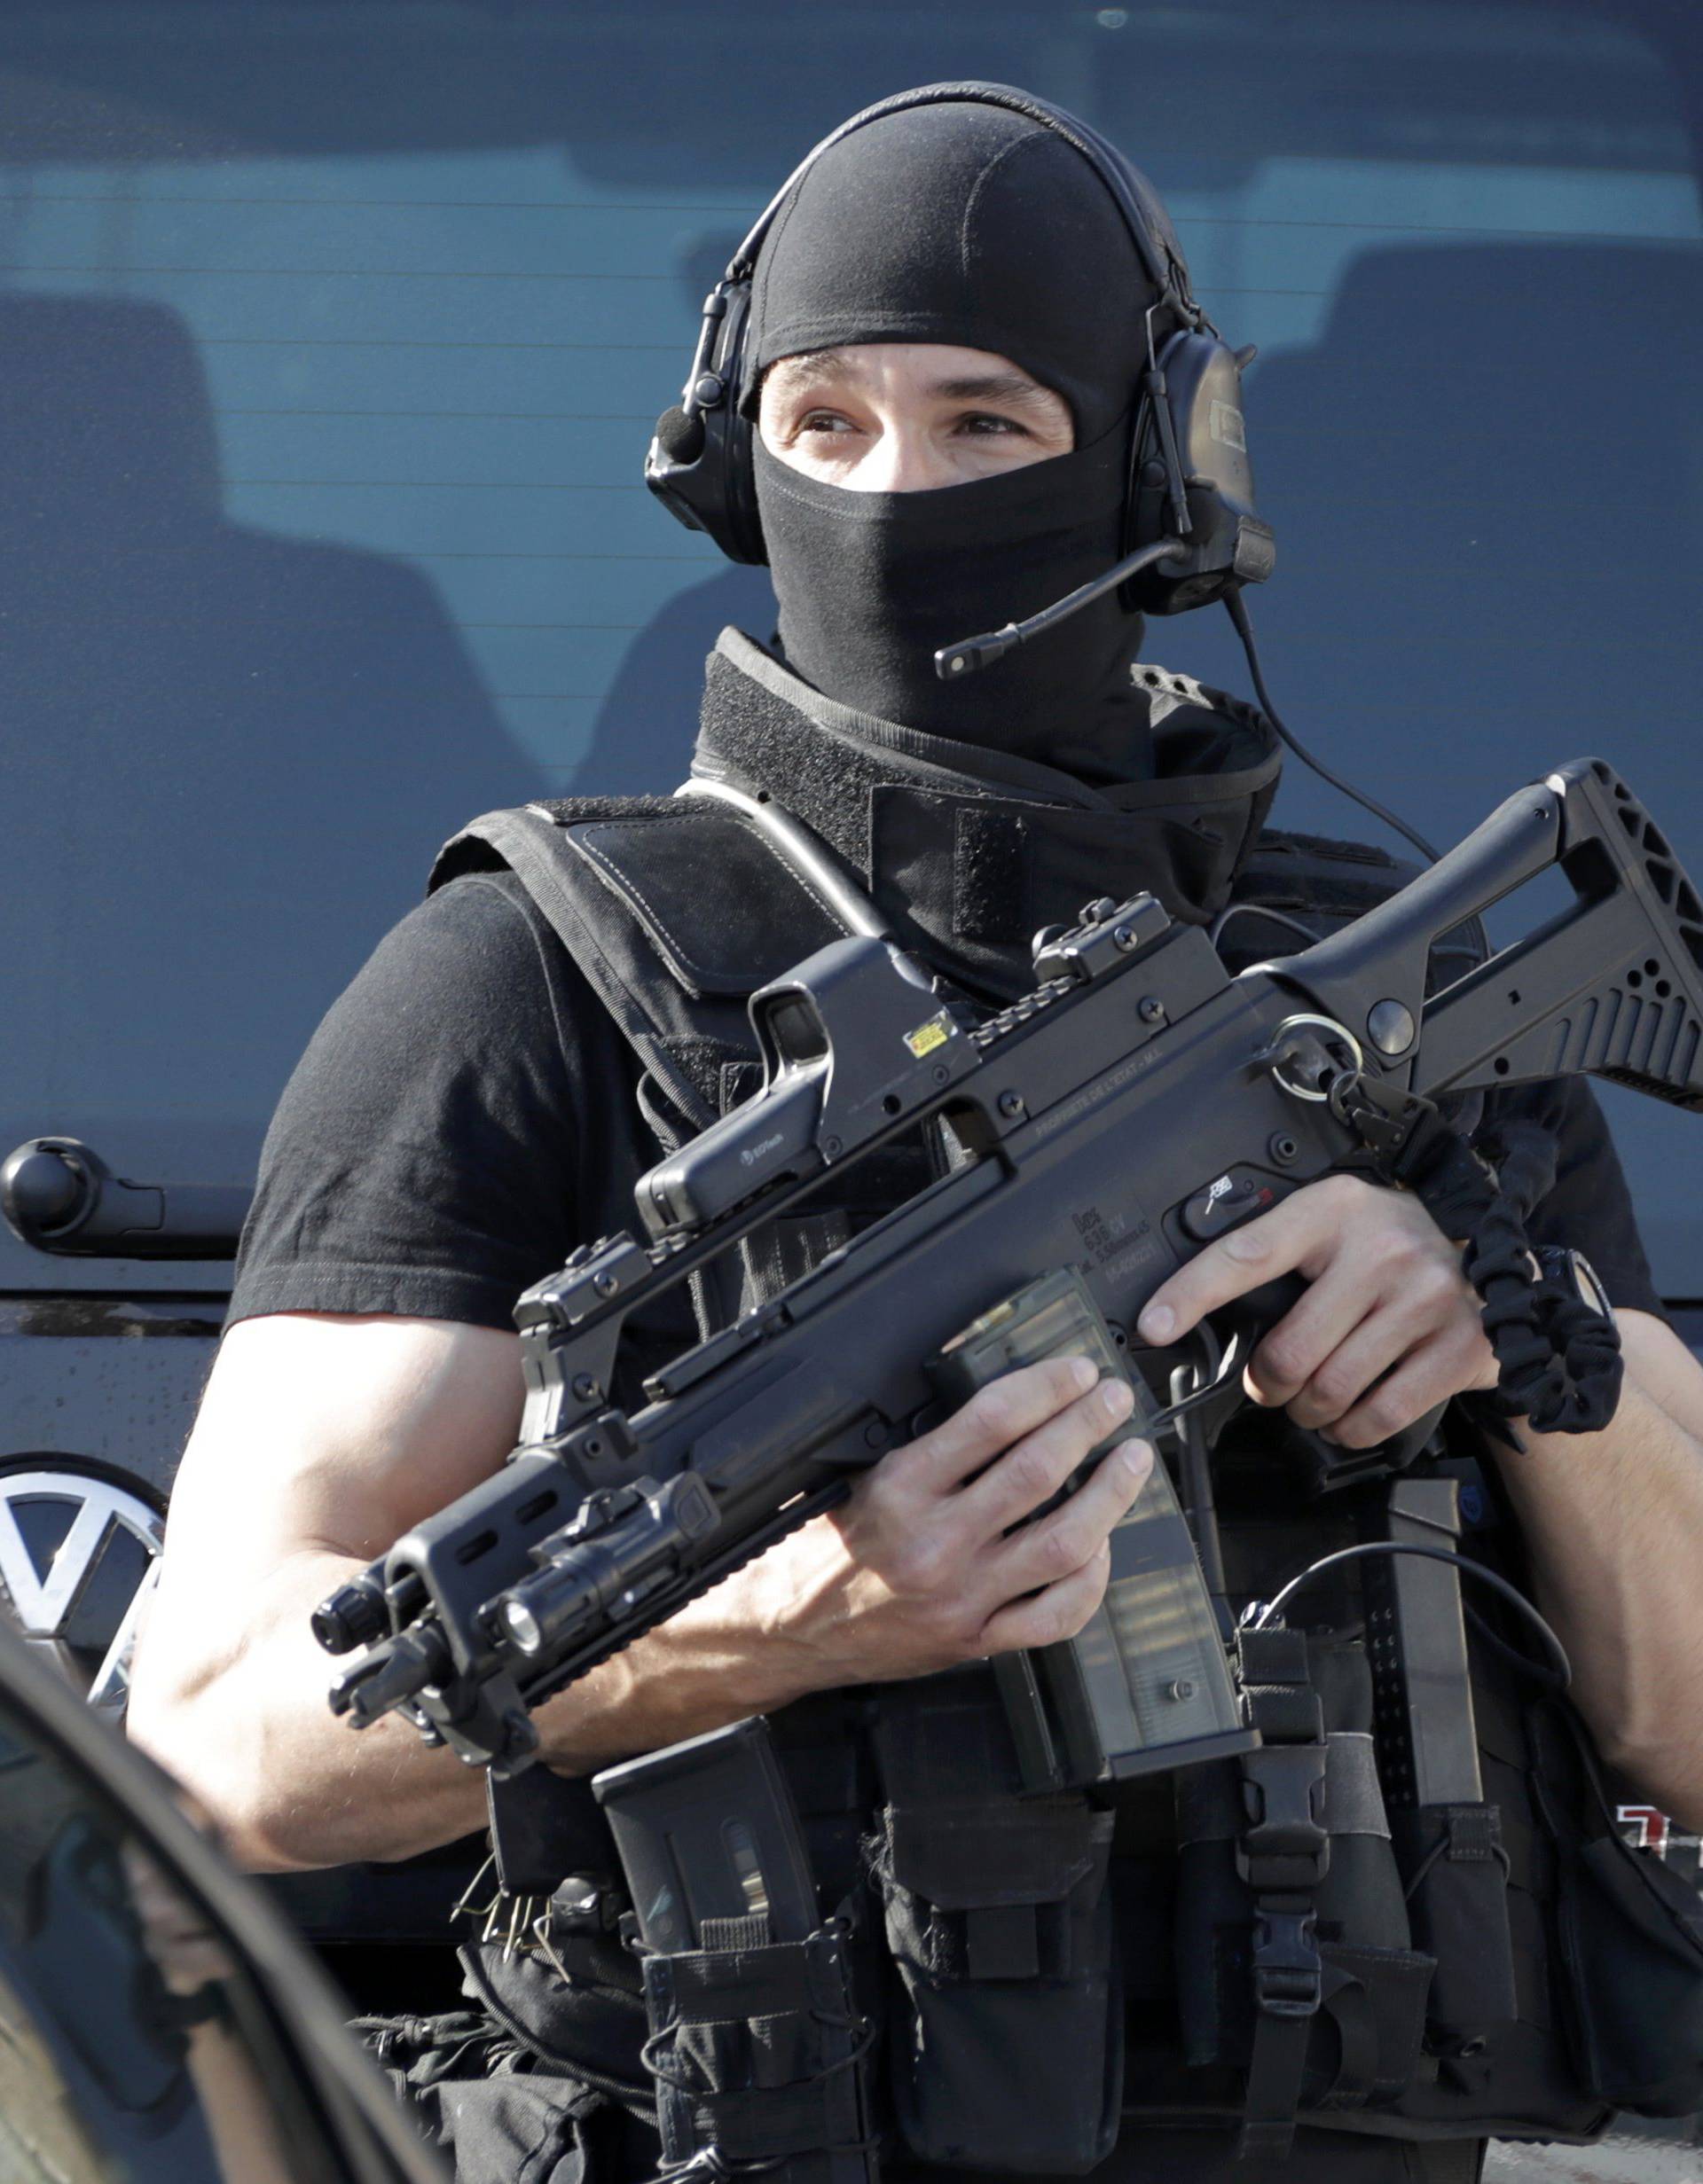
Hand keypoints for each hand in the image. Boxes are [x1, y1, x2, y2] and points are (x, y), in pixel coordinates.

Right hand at [731, 1357, 1152, 1694]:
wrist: (785, 1632)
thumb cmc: (819, 1548)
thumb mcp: (857, 1477)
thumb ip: (926, 1449)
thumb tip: (1007, 1407)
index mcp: (899, 1488)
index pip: (991, 1422)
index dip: (1045, 1387)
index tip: (1075, 1370)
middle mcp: (934, 1542)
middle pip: (1038, 1473)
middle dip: (1088, 1426)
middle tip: (1114, 1400)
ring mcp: (961, 1597)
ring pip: (1063, 1542)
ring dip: (1110, 1495)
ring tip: (1130, 1461)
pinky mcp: (975, 1640)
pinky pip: (1056, 1615)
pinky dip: (1092, 1579)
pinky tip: (1101, 1547)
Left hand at [1137, 1173, 1497, 1448]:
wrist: (1497, 1263)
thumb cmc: (1388, 1250)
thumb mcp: (1333, 1227)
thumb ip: (1275, 1255)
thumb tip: (1195, 1312)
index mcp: (1333, 1210)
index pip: (1246, 1253)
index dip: (1192, 1294)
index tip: (1152, 1326)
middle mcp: (1382, 1249)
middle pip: (1288, 1351)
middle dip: (1267, 1383)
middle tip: (1271, 1382)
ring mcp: (1426, 1298)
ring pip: (1329, 1390)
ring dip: (1306, 1411)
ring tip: (1311, 1397)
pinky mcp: (1458, 1347)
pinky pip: (1377, 1415)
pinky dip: (1349, 1430)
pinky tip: (1347, 1415)